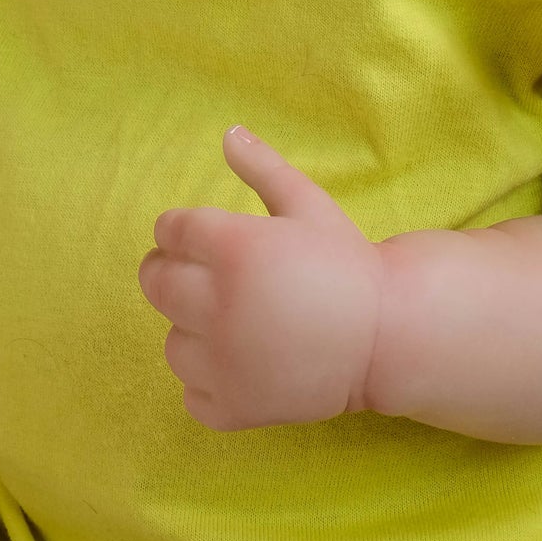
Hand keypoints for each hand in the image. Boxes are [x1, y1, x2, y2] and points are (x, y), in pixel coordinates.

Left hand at [137, 127, 386, 431]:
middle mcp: (217, 305)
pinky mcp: (232, 407)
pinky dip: (210, 383)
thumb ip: (262, 168)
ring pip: (172, 341)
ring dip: (193, 331)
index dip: (181, 229)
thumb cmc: (345, 264)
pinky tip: (243, 365)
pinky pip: (192, 394)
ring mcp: (221, 363)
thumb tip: (228, 133)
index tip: (202, 237)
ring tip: (235, 324)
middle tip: (209, 277)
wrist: (385, 338)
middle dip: (172, 272)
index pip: (169, 230)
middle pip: (155, 281)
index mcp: (233, 248)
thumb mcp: (307, 204)